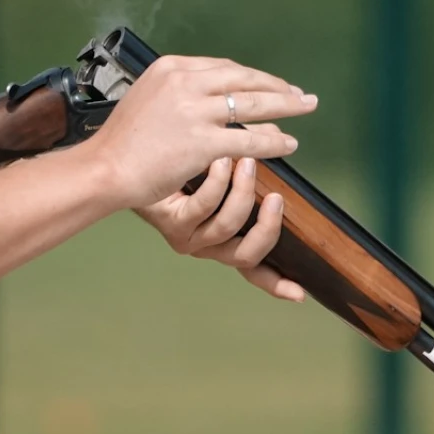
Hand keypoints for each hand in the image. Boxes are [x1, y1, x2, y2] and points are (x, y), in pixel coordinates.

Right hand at [89, 55, 316, 208]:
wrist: (105, 168)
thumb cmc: (122, 141)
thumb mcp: (148, 97)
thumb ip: (179, 92)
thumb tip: (213, 98)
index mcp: (172, 68)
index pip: (224, 68)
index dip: (253, 77)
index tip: (272, 84)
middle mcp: (185, 82)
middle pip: (244, 79)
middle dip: (277, 86)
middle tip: (301, 94)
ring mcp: (194, 111)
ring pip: (252, 105)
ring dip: (285, 106)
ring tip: (306, 108)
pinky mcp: (201, 142)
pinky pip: (248, 139)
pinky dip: (273, 141)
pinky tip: (288, 144)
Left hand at [136, 143, 306, 302]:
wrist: (134, 160)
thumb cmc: (182, 165)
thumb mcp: (226, 163)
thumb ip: (252, 159)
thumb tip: (281, 138)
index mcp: (225, 238)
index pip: (255, 268)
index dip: (277, 284)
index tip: (299, 294)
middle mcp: (208, 245)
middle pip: (247, 256)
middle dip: (267, 227)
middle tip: (275, 197)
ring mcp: (189, 237)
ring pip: (227, 228)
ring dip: (241, 194)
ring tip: (245, 162)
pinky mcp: (172, 223)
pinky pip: (202, 208)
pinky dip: (216, 183)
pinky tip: (218, 160)